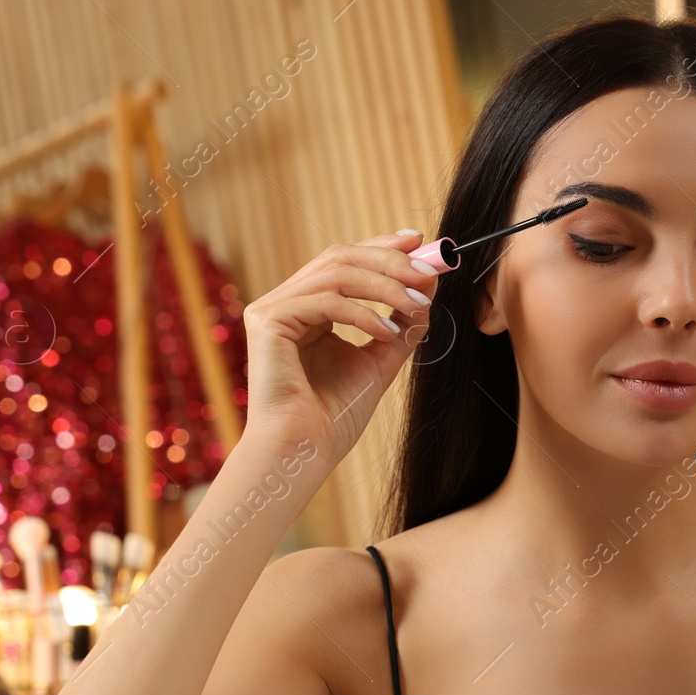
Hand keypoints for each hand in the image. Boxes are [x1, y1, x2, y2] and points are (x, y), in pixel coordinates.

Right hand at [240, 231, 437, 458]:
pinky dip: (362, 313)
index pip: (346, 261)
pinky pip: (324, 301)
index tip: (421, 243)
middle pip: (341, 257)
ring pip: (335, 272)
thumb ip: (399, 328)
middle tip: (428, 270)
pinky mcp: (267, 320)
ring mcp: (273, 308)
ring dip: (385, 284)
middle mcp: (287, 302)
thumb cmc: (334, 415)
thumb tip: (426, 296)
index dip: (382, 246)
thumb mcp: (379, 362)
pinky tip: (386, 332)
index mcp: (309, 308)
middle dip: (390, 260)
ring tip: (417, 304)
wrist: (304, 451)